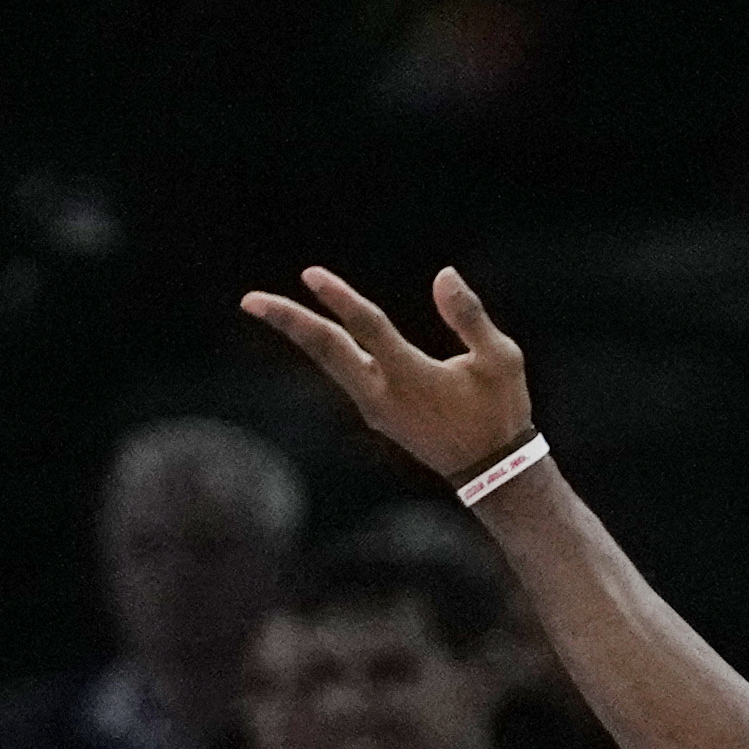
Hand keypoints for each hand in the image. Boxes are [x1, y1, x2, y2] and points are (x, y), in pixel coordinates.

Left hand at [241, 262, 537, 489]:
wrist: (491, 473)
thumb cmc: (500, 410)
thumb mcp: (500, 359)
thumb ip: (470, 317)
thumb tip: (443, 275)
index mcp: (410, 376)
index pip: (367, 328)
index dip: (339, 299)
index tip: (310, 275)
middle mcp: (382, 394)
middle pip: (325, 350)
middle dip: (287, 322)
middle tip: (248, 300)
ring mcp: (374, 408)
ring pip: (328, 362)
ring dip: (299, 333)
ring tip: (267, 307)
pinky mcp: (375, 414)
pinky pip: (342, 373)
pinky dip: (323, 347)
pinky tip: (312, 331)